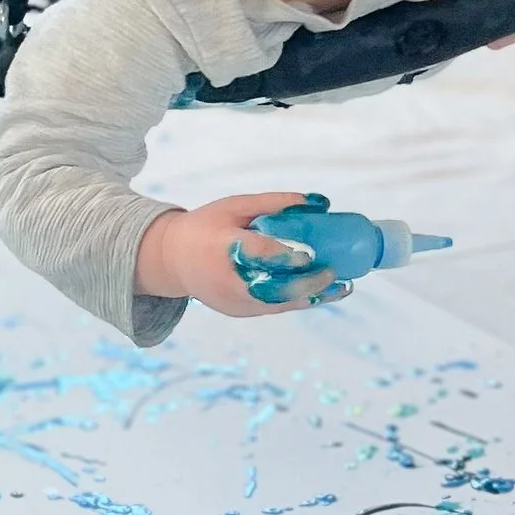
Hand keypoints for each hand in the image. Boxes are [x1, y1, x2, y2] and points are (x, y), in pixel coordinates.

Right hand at [136, 190, 349, 318]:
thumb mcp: (235, 206)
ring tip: (342, 288)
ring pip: (277, 303)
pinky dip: (299, 301)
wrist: (173, 259)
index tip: (310, 255)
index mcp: (222, 247)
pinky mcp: (238, 311)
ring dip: (312, 296)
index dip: (284, 258)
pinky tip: (322, 293)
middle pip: (271, 287)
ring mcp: (232, 300)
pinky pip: (273, 308)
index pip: (256, 255)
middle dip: (306, 283)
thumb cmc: (208, 226)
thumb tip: (320, 203)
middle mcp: (227, 279)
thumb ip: (274, 203)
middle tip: (333, 271)